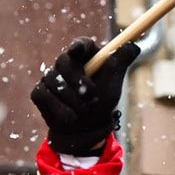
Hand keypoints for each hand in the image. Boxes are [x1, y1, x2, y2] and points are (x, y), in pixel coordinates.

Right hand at [31, 37, 138, 155]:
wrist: (85, 129)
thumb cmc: (101, 104)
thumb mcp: (113, 85)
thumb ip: (120, 64)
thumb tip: (135, 46)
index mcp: (87, 56)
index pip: (82, 44)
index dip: (79, 46)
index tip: (77, 51)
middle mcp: (67, 63)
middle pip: (64, 61)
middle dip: (76, 79)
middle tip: (90, 95)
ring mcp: (51, 77)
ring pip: (53, 80)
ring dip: (71, 100)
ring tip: (84, 113)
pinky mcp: (40, 92)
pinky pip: (43, 94)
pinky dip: (58, 108)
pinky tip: (70, 118)